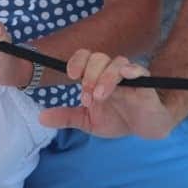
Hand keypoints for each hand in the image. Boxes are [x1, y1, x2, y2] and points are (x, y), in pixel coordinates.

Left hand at [38, 50, 175, 139]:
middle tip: (87, 97)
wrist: (146, 129)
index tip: (71, 76)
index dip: (77, 62)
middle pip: (98, 58)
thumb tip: (41, 117)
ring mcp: (129, 77)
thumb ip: (66, 117)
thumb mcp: (88, 122)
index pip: (85, 58)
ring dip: (105, 77)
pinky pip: (139, 70)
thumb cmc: (118, 119)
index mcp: (97, 78)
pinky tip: (126, 76)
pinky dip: (132, 70)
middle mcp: (111, 73)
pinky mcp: (146, 84)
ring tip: (99, 97)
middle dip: (89, 74)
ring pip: (116, 62)